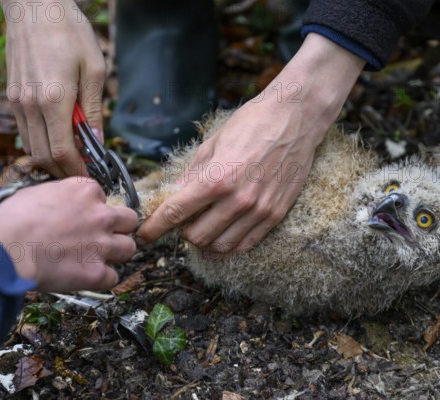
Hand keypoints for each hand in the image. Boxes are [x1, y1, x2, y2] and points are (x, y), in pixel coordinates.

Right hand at [0, 178, 137, 291]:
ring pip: (129, 248)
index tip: (81, 216)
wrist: (5, 250)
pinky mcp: (97, 271)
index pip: (102, 195)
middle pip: (129, 220)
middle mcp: (100, 215)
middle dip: (119, 228)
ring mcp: (102, 244)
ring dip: (116, 253)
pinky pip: (113, 277)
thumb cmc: (12, 221)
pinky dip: (101, 279)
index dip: (92, 207)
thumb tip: (60, 206)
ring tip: (98, 258)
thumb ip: (60, 197)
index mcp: (85, 191)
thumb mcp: (37, 193)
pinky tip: (87, 278)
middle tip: (103, 235)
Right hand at [1, 0, 105, 176]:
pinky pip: (24, 131)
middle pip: (44, 155)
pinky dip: (40, 143)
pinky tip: (58, 139)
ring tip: (75, 159)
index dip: (77, 169)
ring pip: (31, 146)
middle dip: (65, 170)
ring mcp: (17, 101)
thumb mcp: (95, 71)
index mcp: (54, 100)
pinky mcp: (12, 96)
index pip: (63, 151)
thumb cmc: (69, 33)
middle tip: (85, 173)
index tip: (92, 177)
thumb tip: (96, 141)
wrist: (34, 7)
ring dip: (51, 159)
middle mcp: (30, 105)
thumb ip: (94, 110)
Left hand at [137, 33, 365, 253]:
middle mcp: (237, 199)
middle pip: (196, 237)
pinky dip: (230, 243)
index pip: (175, 213)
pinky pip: (246, 244)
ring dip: (206, 240)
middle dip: (182, 232)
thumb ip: (192, 175)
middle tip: (183, 220)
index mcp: (216, 178)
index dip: (154, 228)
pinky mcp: (276, 214)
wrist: (295, 118)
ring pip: (220, 246)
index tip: (144, 235)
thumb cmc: (251, 123)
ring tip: (204, 225)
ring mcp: (259, 210)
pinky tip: (225, 231)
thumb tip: (173, 196)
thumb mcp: (213, 143)